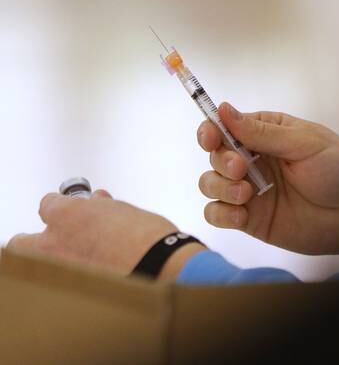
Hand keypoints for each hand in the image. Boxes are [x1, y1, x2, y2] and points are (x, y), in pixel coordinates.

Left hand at [7, 191, 206, 280]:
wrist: (160, 266)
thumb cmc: (147, 237)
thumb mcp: (123, 211)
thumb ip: (102, 207)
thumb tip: (97, 204)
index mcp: (67, 214)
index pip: (48, 204)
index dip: (62, 207)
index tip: (74, 210)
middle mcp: (54, 240)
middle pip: (22, 241)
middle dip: (38, 239)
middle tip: (61, 239)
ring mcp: (59, 267)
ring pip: (41, 264)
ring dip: (55, 259)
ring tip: (82, 259)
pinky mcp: (69, 290)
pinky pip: (60, 282)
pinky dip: (73, 278)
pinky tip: (94, 273)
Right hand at [197, 103, 338, 266]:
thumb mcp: (305, 144)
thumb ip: (263, 132)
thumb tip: (223, 108)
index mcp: (268, 133)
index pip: (227, 125)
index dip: (212, 129)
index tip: (211, 136)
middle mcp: (255, 159)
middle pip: (215, 154)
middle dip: (220, 160)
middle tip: (241, 169)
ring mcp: (251, 190)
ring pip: (211, 183)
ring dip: (219, 186)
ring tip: (245, 193)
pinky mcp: (252, 219)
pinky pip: (218, 214)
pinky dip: (221, 214)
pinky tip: (240, 215)